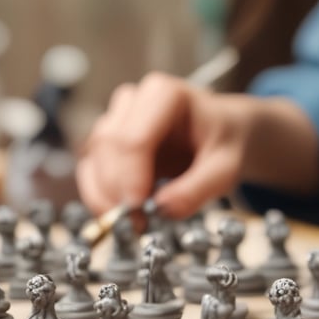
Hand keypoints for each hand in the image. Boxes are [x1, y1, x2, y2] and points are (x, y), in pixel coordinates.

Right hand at [77, 72, 249, 217]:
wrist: (225, 135)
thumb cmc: (225, 142)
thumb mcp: (226, 167)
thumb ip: (198, 188)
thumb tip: (164, 210)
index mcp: (164, 94)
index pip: (134, 138)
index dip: (130, 176)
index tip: (138, 209)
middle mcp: (134, 100)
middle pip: (108, 147)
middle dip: (117, 190)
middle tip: (137, 223)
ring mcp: (118, 119)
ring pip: (94, 158)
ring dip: (105, 195)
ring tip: (133, 222)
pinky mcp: (109, 142)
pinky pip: (92, 169)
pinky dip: (100, 196)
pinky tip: (120, 215)